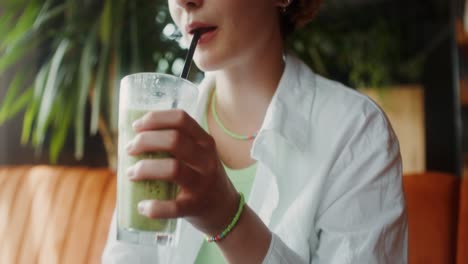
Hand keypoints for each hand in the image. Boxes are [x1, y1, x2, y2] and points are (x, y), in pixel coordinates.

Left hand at [125, 109, 239, 234]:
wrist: (225, 210)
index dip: (155, 119)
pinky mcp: (195, 207)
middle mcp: (206, 160)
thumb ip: (176, 145)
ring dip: (145, 169)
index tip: (136, 127)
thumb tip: (133, 140)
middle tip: (130, 149)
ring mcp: (202, 184)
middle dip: (145, 141)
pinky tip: (142, 206)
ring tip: (131, 173)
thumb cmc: (201, 177)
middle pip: (174, 140)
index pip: (181, 119)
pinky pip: (173, 207)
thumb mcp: (199, 155)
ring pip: (173, 168)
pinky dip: (154, 207)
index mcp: (205, 142)